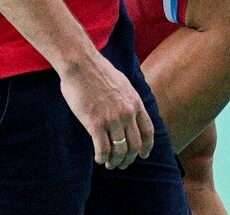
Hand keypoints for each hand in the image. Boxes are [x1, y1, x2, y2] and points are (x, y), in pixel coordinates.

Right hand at [57, 51, 154, 169]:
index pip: (148, 131)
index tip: (143, 155)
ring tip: (109, 164)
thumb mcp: (123, 84)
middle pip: (134, 145)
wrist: (81, 64)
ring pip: (119, 150)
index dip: (147, 146)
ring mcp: (112, 119)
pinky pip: (103, 149)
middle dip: (129, 158)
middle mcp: (127, 113)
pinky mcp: (95, 123)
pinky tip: (99, 159)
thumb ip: (129, 100)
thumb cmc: (98, 72)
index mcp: (136, 103)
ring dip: (115, 162)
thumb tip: (131, 111)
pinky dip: (102, 158)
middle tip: (122, 164)